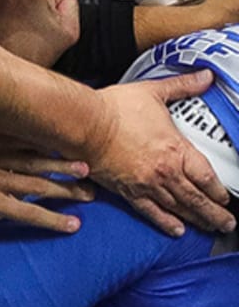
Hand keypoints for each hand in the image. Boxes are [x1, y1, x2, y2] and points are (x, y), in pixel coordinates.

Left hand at [0, 125, 91, 271]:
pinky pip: (9, 137)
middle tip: (93, 194)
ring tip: (83, 164)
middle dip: (67, 190)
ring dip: (57, 161)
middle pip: (38, 184)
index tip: (78, 225)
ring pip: (30, 158)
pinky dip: (30, 137)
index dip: (54, 220)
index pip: (29, 213)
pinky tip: (46, 136)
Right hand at [88, 73, 235, 235]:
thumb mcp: (152, 92)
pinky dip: (166, 222)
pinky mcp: (128, 191)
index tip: (226, 197)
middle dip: (215, 213)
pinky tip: (176, 229)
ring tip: (210, 228)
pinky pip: (152, 212)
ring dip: (198, 220)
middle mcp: (165, 172)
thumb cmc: (114, 109)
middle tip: (227, 223)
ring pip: (179, 208)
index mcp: (175, 150)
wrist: (83, 124)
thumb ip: (182, 86)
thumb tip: (206, 77)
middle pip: (198, 199)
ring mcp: (147, 184)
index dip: (220, 191)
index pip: (207, 178)